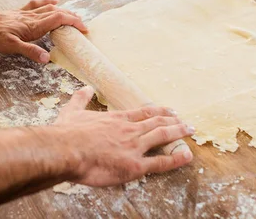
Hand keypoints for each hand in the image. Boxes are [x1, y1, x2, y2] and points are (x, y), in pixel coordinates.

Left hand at [0, 0, 86, 63]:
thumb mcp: (11, 46)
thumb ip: (29, 51)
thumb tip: (46, 58)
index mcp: (34, 25)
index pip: (59, 20)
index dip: (73, 22)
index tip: (83, 29)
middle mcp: (33, 17)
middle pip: (58, 13)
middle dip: (72, 17)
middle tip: (82, 25)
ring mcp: (27, 13)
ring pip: (49, 8)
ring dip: (63, 10)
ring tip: (73, 16)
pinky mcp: (20, 12)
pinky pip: (37, 4)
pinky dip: (48, 2)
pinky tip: (53, 1)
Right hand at [54, 87, 194, 186]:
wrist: (66, 149)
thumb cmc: (67, 133)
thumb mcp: (71, 111)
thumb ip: (80, 100)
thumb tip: (84, 88)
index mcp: (115, 119)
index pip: (142, 113)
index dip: (157, 112)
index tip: (168, 111)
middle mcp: (128, 130)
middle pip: (156, 123)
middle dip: (173, 121)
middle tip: (185, 121)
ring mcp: (133, 147)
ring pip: (162, 137)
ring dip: (178, 132)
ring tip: (190, 130)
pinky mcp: (134, 165)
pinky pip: (160, 162)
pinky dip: (176, 159)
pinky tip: (187, 156)